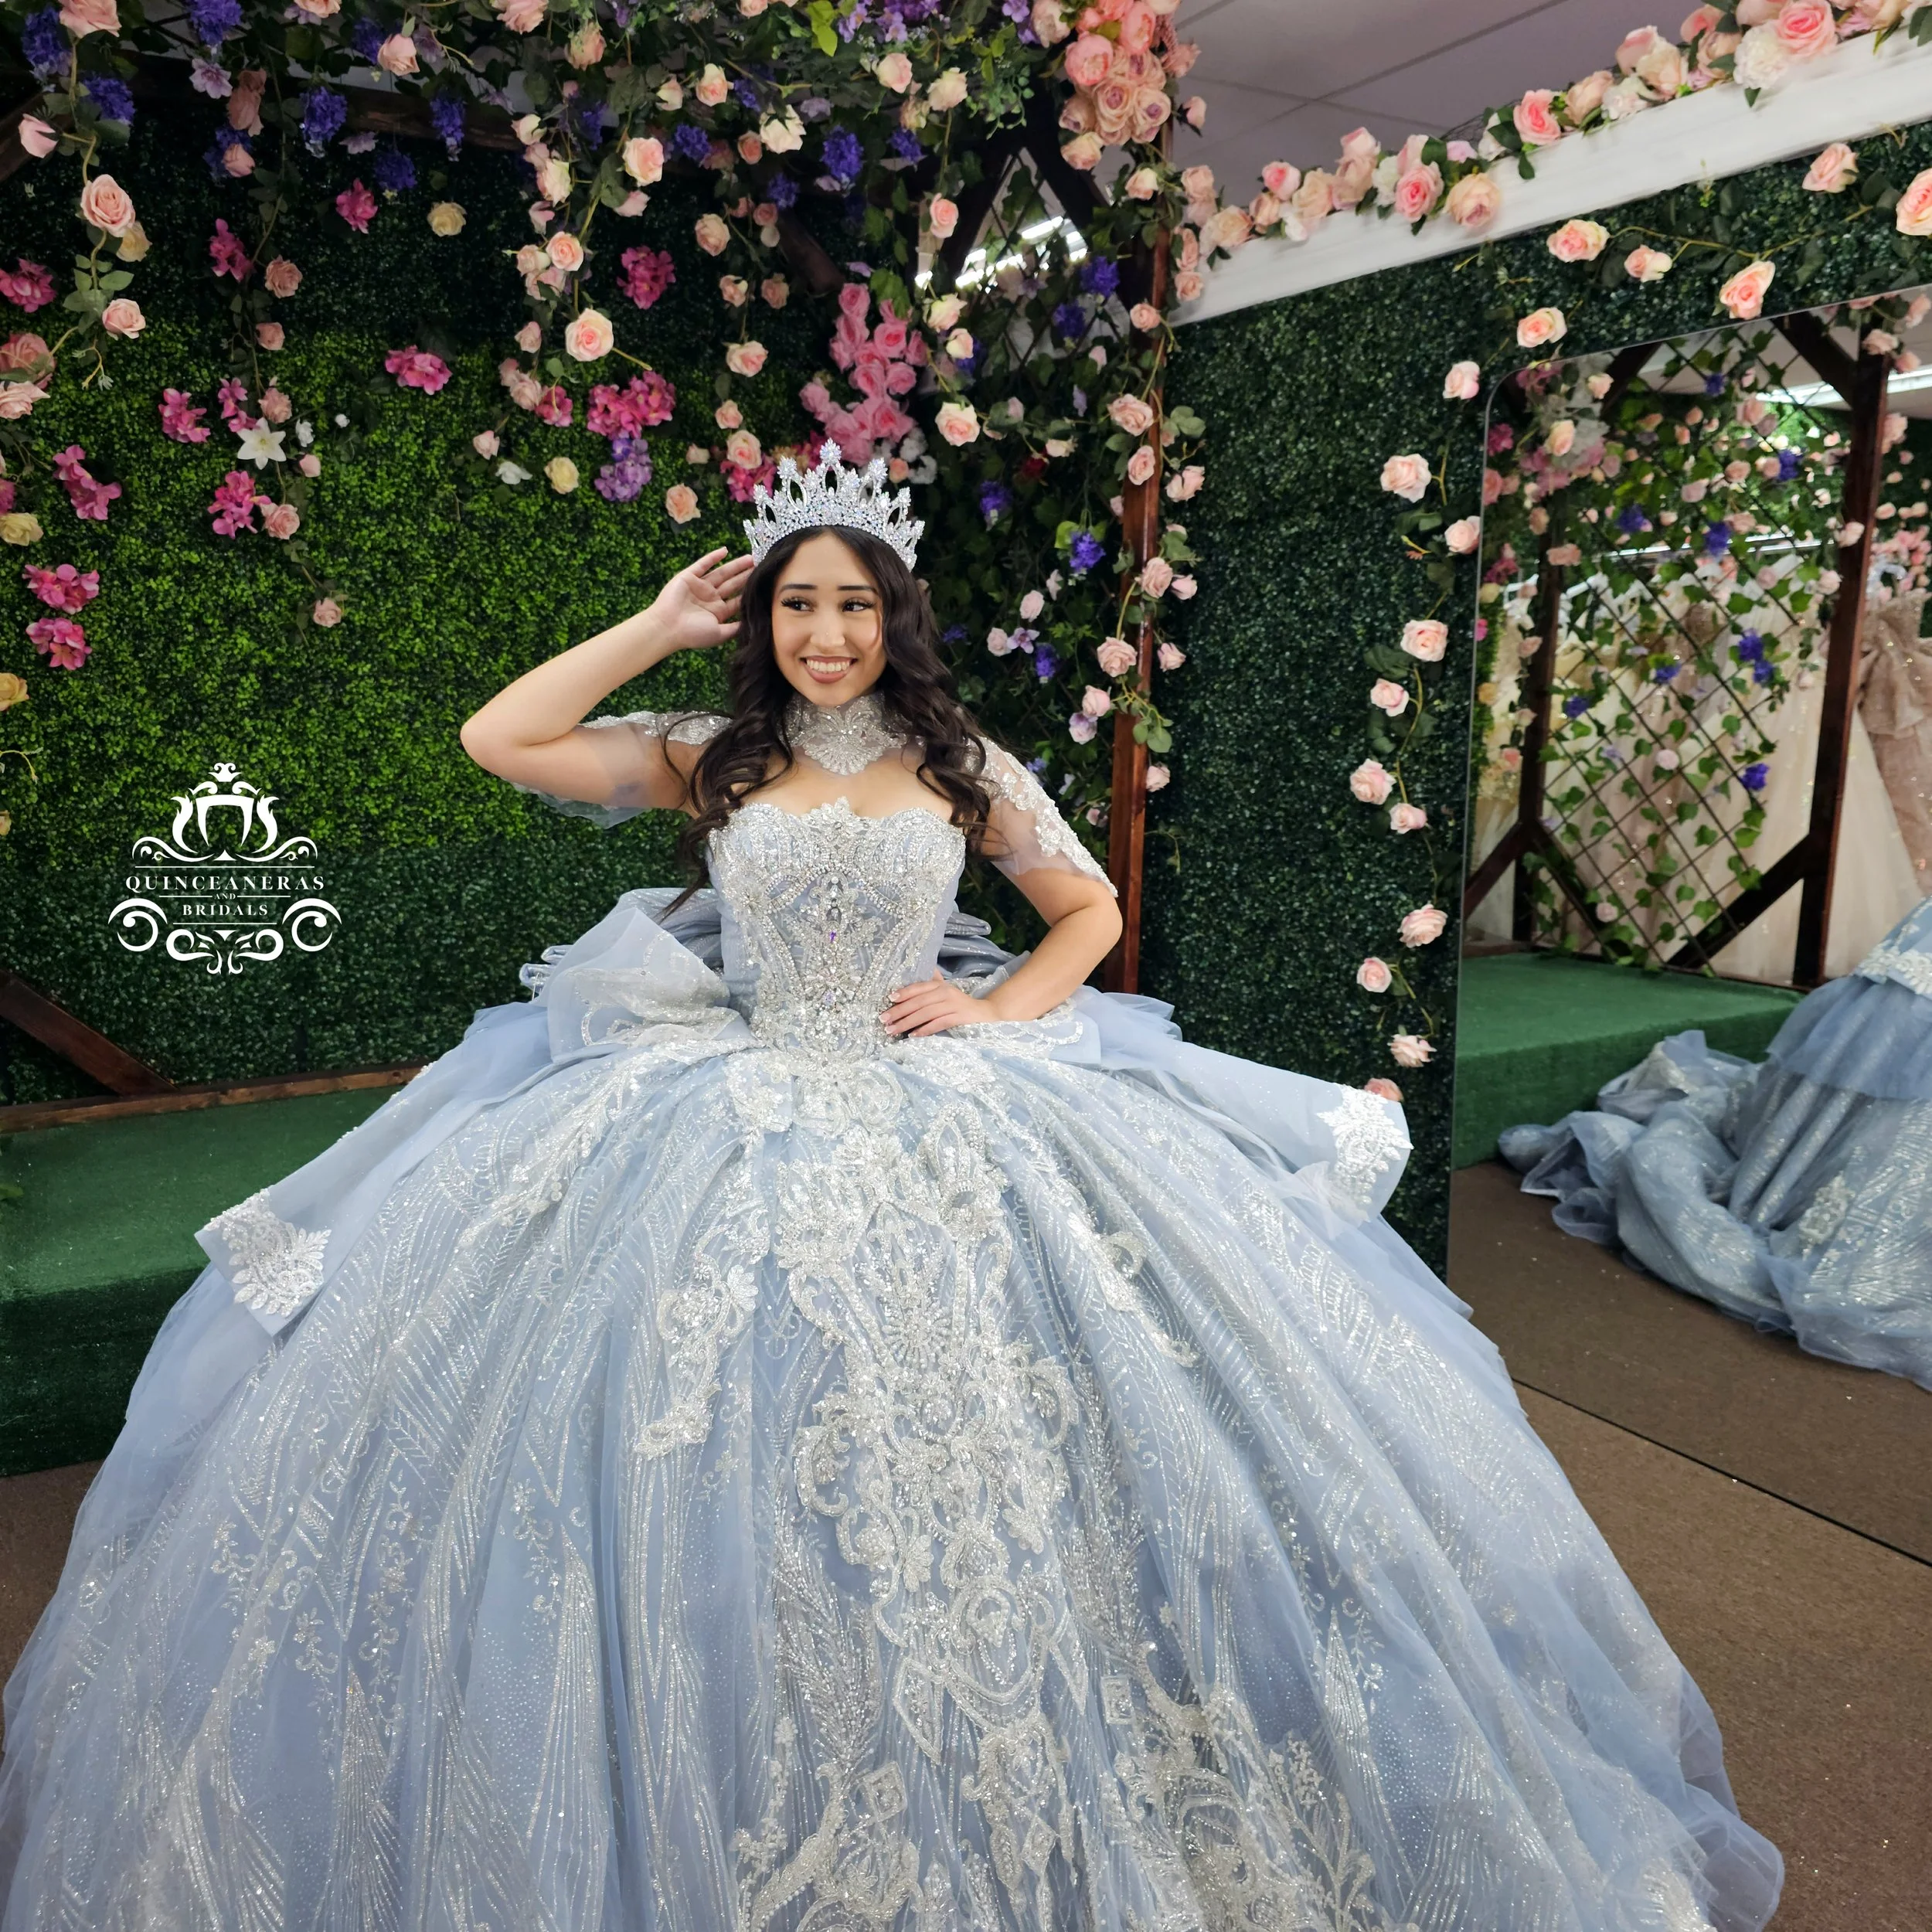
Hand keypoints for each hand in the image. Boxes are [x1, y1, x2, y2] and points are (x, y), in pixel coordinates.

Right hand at [646, 548, 754, 654]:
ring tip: (751, 558)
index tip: (764, 585)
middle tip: (761, 566)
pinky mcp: (689, 577)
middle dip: (746, 575)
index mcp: (717, 612)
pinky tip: (724, 551)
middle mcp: (710, 598)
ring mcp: (700, 587)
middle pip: (733, 584)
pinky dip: (713, 557)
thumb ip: (735, 628)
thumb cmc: (693, 634)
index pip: (737, 600)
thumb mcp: (719, 634)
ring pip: (722, 573)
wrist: (668, 627)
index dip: (750, 592)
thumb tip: (753, 624)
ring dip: (735, 565)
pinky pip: (703, 564)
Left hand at [881, 973, 1000, 1035]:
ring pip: (925, 1013)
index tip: (889, 999)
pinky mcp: (959, 1018)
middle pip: (918, 1002)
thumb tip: (918, 970)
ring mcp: (953, 1005)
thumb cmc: (960, 1004)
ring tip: (892, 1030)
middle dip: (899, 1011)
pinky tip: (913, 1035)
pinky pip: (938, 1024)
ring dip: (907, 1022)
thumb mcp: (946, 991)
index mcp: (940, 986)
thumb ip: (932, 983)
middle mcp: (945, 993)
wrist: (986, 1013)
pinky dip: (925, 1030)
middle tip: (883, 1019)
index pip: (918, 987)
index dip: (903, 993)